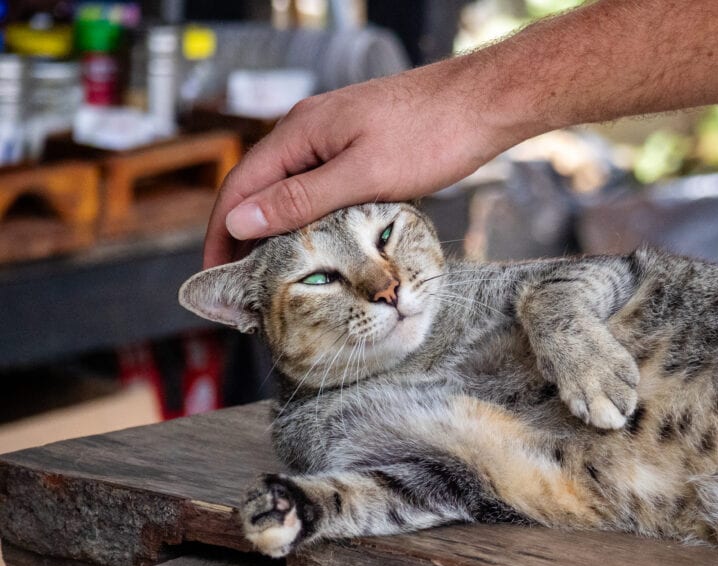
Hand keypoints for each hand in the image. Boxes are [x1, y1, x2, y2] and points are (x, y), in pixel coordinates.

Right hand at [202, 62, 510, 267]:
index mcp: (299, 133)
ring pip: (291, 191)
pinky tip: (317, 246)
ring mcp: (334, 140)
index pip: (240, 186)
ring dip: (277, 231)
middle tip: (244, 289)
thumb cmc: (430, 134)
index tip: (215, 277)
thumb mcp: (362, 175)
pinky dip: (309, 220)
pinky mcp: (359, 150)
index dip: (221, 234)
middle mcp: (309, 132)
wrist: (482, 104)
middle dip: (244, 238)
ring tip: (274, 277)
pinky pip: (319, 189)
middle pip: (260, 190)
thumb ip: (301, 199)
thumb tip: (241, 221)